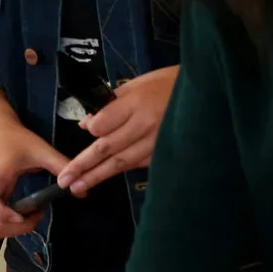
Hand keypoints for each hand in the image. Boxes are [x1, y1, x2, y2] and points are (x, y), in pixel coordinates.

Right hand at [0, 88, 69, 240]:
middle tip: (37, 213)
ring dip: (16, 228)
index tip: (38, 210)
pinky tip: (26, 210)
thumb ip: (61, 166)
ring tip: (32, 213)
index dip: (19, 221)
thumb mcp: (39, 150)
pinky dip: (12, 223)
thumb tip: (82, 189)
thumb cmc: (13, 139)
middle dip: (19, 228)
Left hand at [61, 67, 178, 194]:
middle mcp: (144, 125)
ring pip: (121, 162)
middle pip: (106, 148)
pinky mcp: (165, 154)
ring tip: (77, 187)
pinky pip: (138, 164)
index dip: (92, 130)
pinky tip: (104, 178)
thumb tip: (86, 124)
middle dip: (83, 165)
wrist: (208, 94)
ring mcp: (156, 143)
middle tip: (64, 181)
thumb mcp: (139, 83)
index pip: (102, 125)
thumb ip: (110, 104)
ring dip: (97, 176)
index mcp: (136, 103)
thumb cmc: (170, 83)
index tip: (88, 130)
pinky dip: (121, 171)